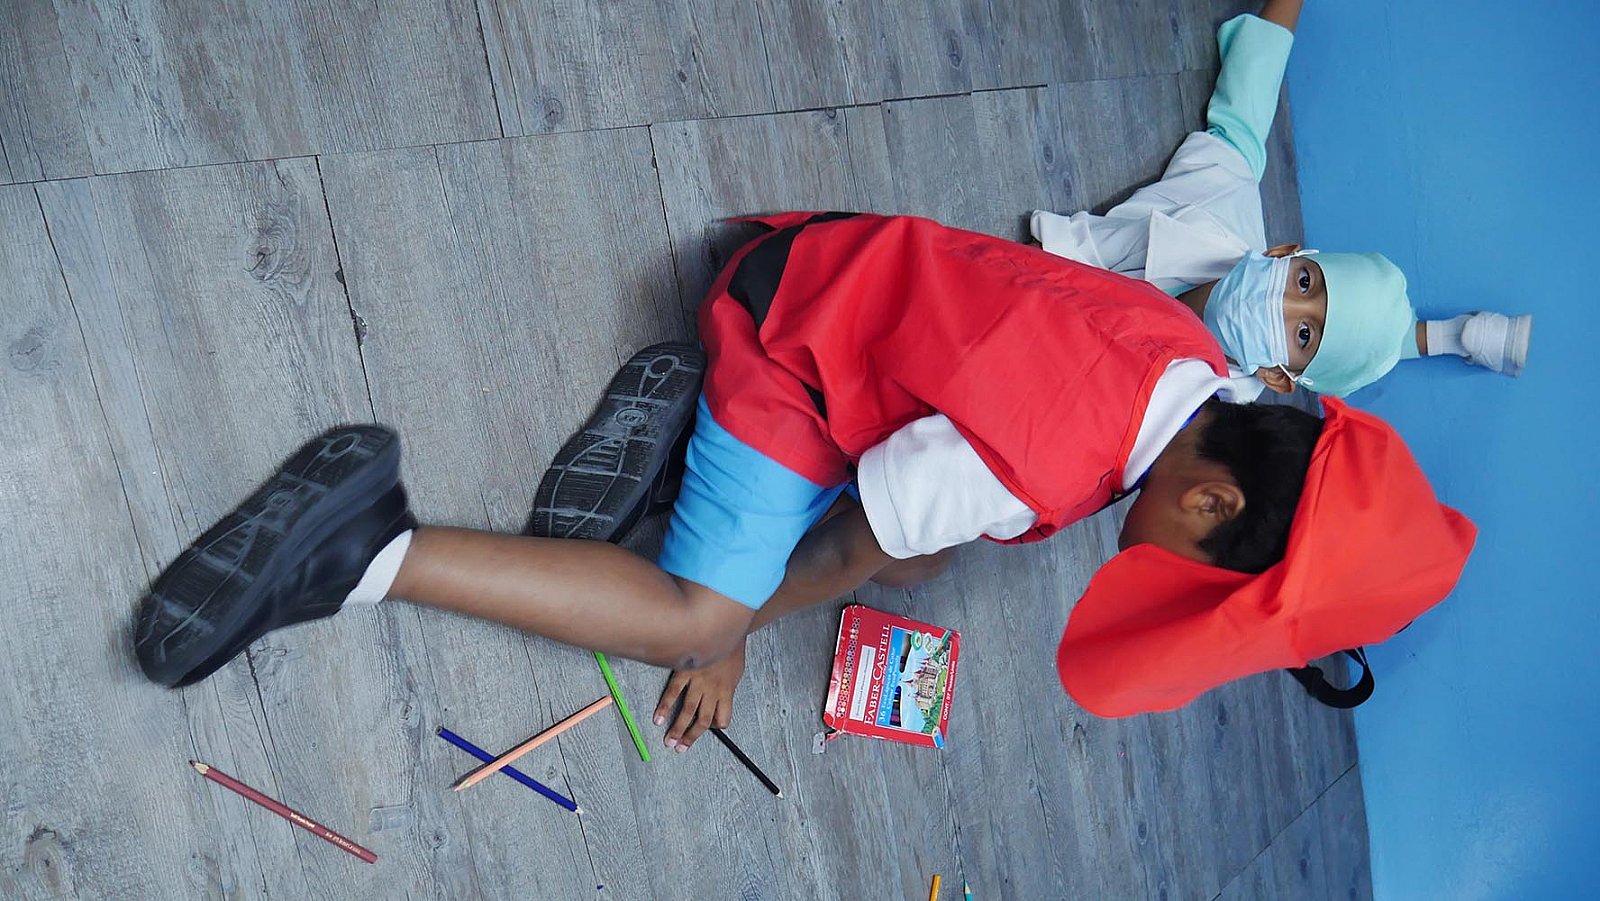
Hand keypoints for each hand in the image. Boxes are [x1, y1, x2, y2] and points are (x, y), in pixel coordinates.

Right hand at [652, 637, 746, 751]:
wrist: (725, 626)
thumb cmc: (731, 648)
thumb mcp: (736, 671)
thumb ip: (727, 687)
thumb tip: (720, 701)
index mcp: (727, 691)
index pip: (722, 718)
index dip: (716, 726)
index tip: (708, 729)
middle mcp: (712, 690)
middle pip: (702, 719)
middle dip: (691, 736)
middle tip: (680, 748)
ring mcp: (698, 681)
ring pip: (687, 710)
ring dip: (678, 728)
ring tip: (669, 741)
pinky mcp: (684, 671)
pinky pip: (673, 692)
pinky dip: (665, 706)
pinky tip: (658, 717)